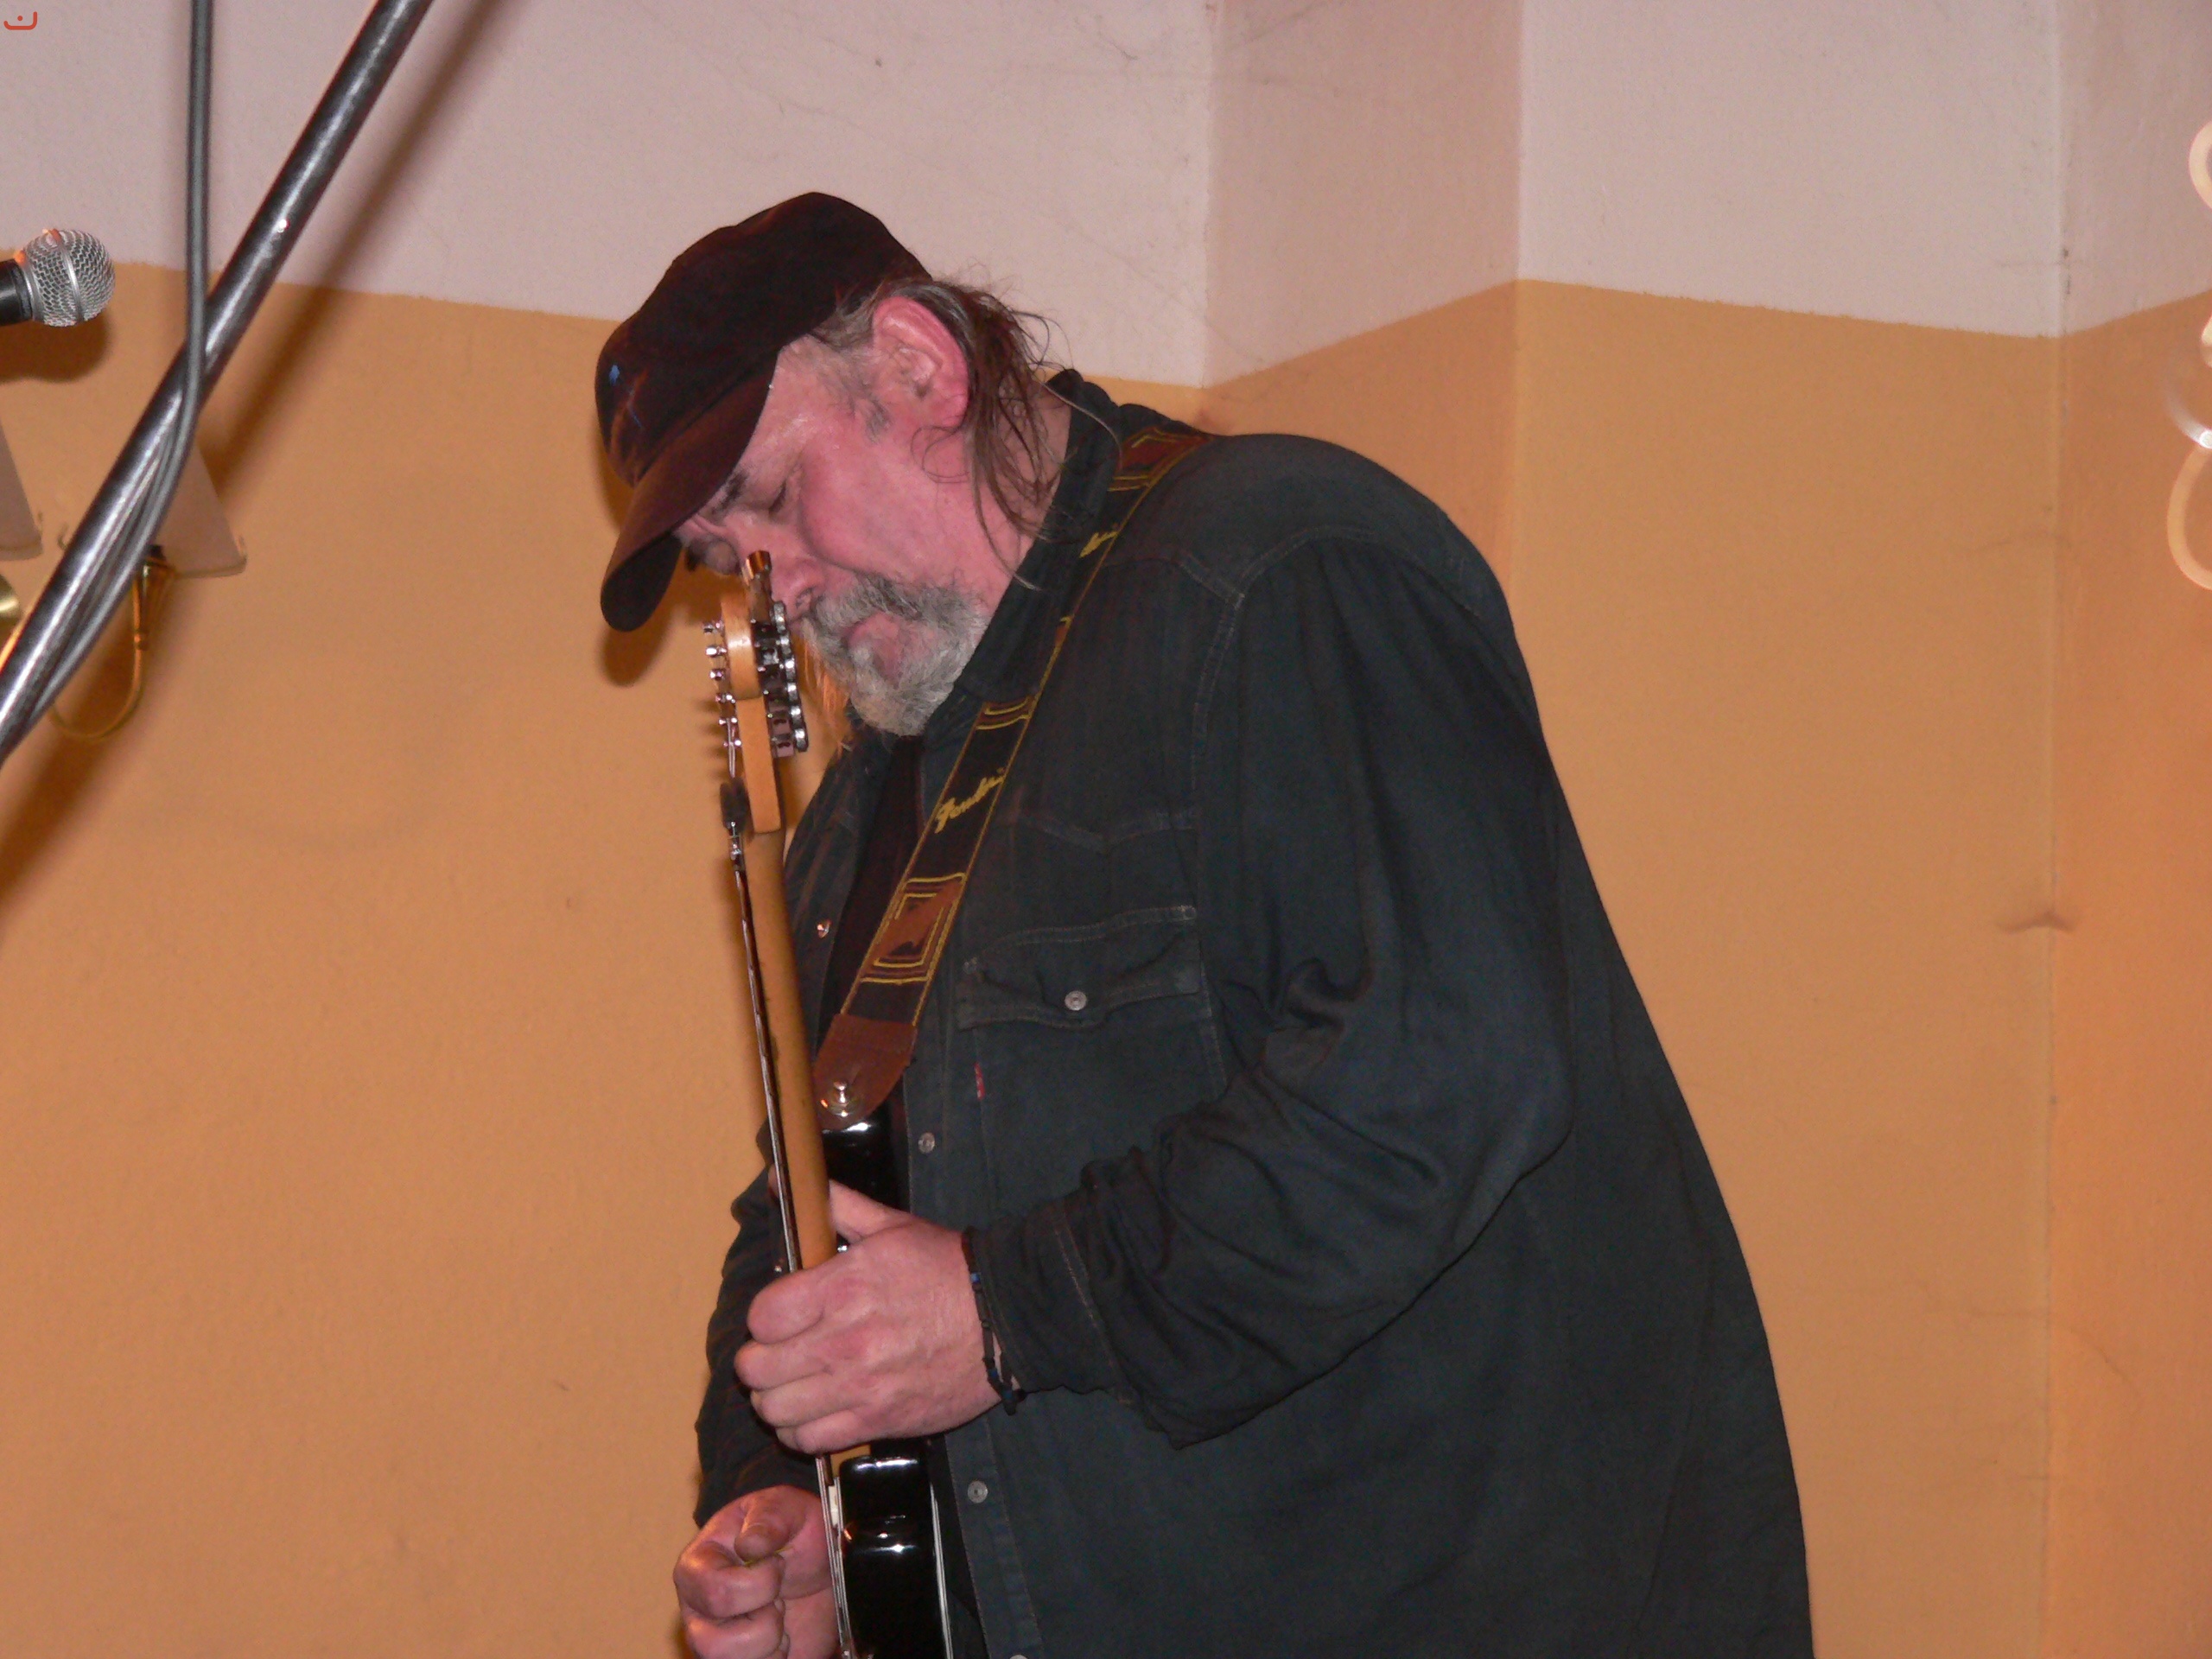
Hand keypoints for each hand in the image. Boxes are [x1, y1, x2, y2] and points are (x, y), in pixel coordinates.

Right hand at [675, 1485, 838, 1658]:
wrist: (821, 1564)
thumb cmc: (794, 1533)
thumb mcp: (787, 1509)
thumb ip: (769, 1518)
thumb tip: (750, 1544)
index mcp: (698, 1567)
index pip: (718, 1593)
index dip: (760, 1582)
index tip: (778, 1563)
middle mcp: (699, 1612)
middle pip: (712, 1644)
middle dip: (766, 1617)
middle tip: (779, 1593)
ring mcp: (718, 1642)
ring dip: (772, 1643)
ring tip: (778, 1615)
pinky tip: (784, 1638)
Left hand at [739, 1182, 999, 1452]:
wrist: (1005, 1318)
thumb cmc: (947, 1270)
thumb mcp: (891, 1226)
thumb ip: (834, 1205)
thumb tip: (782, 1180)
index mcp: (842, 1288)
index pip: (761, 1318)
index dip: (764, 1319)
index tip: (779, 1319)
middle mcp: (843, 1342)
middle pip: (756, 1369)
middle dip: (760, 1360)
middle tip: (778, 1353)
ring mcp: (859, 1387)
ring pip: (774, 1410)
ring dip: (775, 1398)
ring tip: (791, 1386)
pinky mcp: (878, 1422)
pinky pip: (810, 1442)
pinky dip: (801, 1431)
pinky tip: (813, 1412)